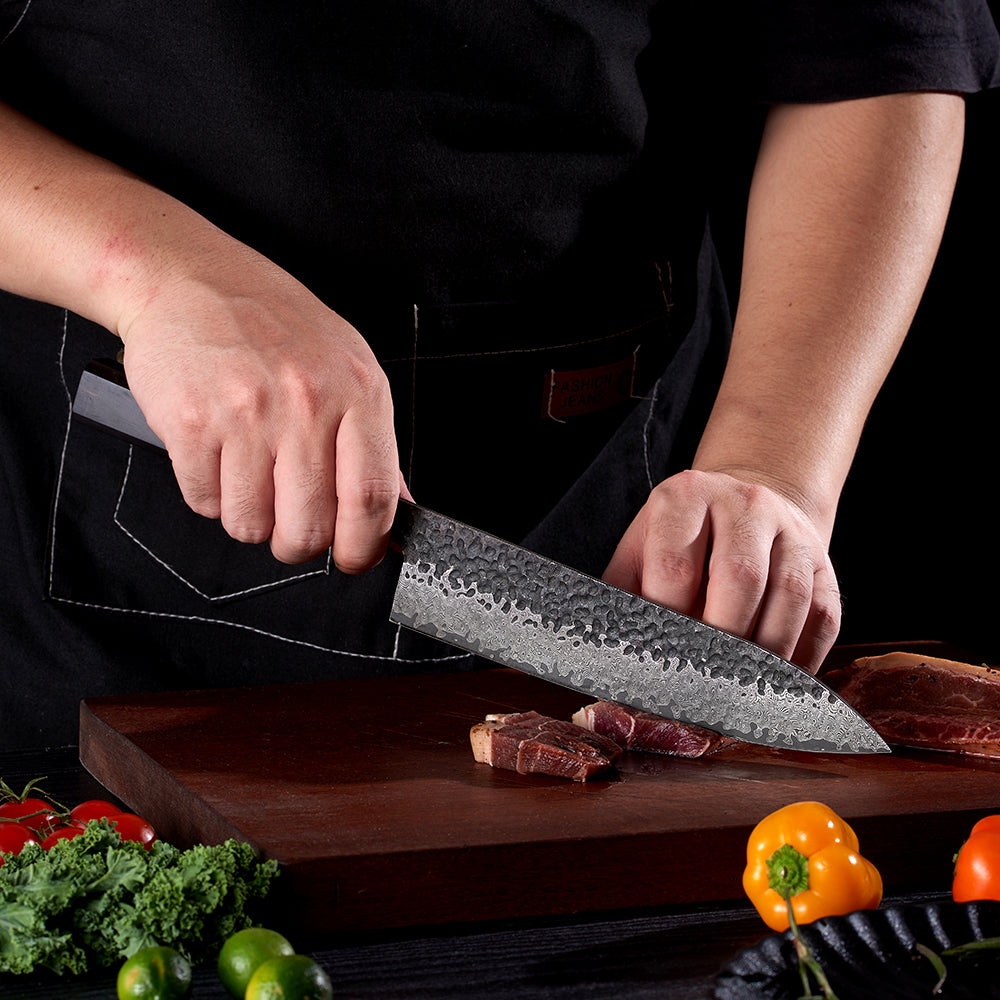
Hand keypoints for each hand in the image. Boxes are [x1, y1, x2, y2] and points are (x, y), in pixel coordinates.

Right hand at [120, 244, 402, 569]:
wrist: (192, 278)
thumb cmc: (275, 324)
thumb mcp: (348, 368)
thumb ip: (374, 443)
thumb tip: (396, 509)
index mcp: (356, 392)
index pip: (372, 498)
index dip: (364, 546)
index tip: (354, 557)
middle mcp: (305, 403)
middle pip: (309, 526)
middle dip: (298, 544)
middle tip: (291, 526)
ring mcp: (245, 413)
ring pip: (250, 524)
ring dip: (249, 518)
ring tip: (249, 473)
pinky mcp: (189, 422)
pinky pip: (204, 501)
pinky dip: (209, 494)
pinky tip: (216, 454)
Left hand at [602, 470, 840, 672]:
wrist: (743, 503)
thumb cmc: (680, 540)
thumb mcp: (641, 549)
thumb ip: (623, 595)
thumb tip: (609, 656)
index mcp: (686, 497)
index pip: (676, 565)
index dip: (668, 619)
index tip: (661, 659)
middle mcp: (745, 504)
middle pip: (740, 579)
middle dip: (721, 640)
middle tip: (702, 684)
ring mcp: (791, 531)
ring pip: (790, 598)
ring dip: (765, 656)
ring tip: (740, 691)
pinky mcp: (823, 563)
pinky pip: (823, 616)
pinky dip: (802, 658)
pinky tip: (777, 684)